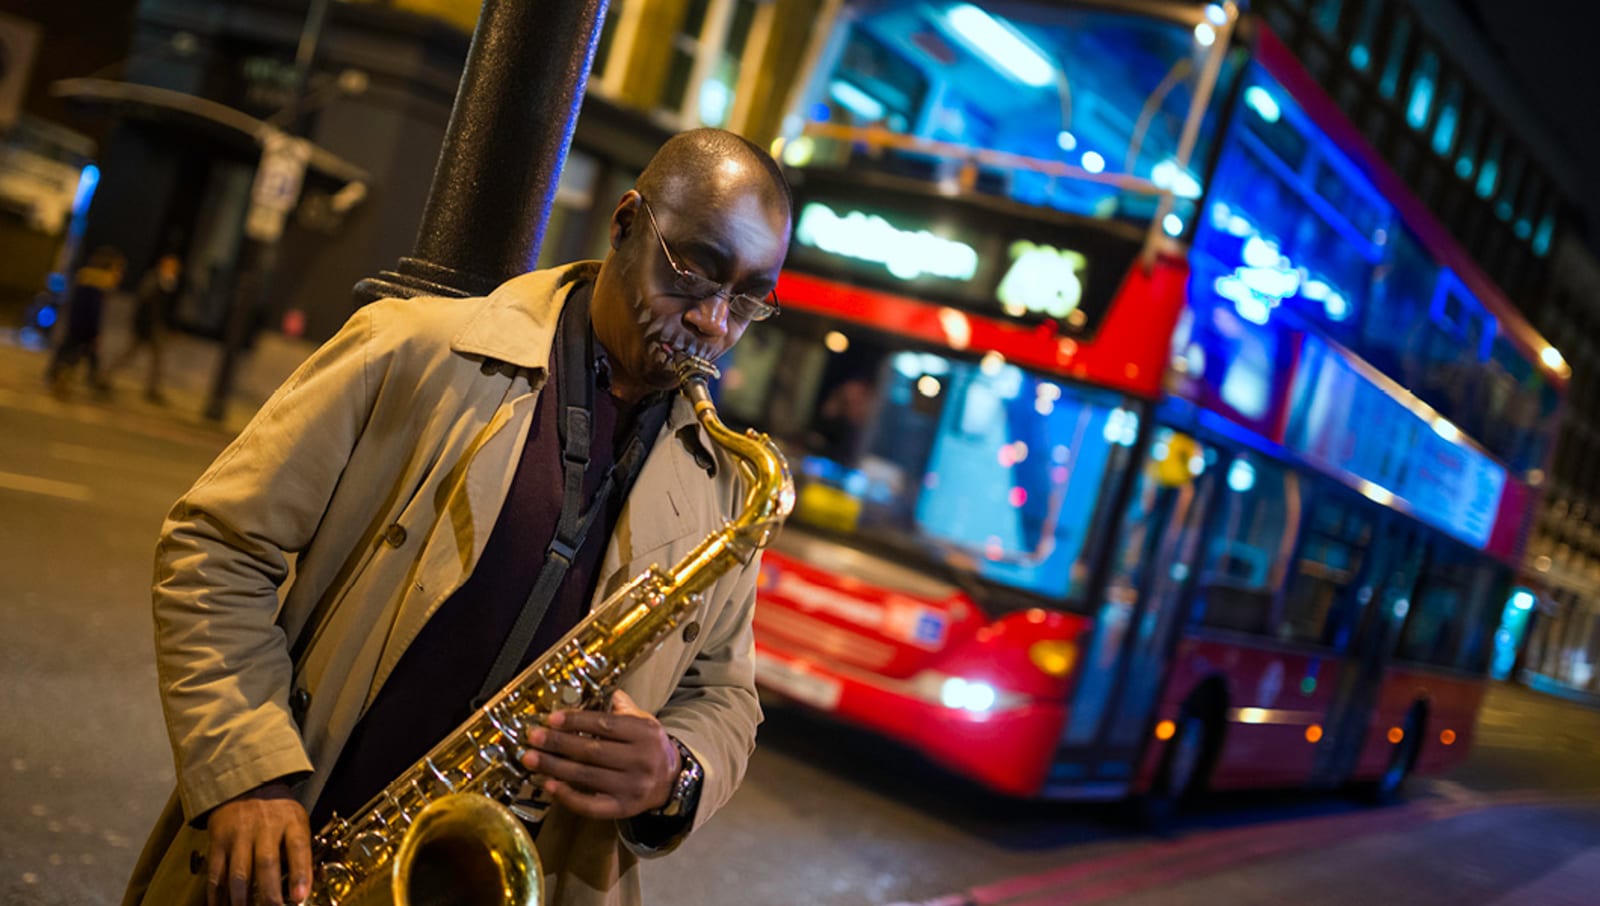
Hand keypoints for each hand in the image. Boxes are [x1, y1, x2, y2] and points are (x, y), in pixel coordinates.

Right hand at [204, 781, 311, 905]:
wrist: (246, 785)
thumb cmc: (278, 811)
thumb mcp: (297, 822)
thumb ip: (301, 853)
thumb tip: (303, 893)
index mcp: (291, 822)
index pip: (298, 847)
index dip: (300, 874)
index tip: (299, 897)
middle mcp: (265, 827)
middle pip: (266, 863)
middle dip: (269, 894)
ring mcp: (239, 834)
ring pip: (239, 873)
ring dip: (242, 900)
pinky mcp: (218, 841)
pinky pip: (216, 873)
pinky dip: (217, 895)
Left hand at [519, 690, 678, 818]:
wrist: (670, 781)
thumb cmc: (649, 746)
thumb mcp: (644, 721)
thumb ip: (622, 708)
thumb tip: (597, 693)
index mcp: (645, 733)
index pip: (605, 725)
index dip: (576, 721)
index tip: (551, 719)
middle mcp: (641, 760)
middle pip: (592, 751)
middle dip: (558, 743)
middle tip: (533, 737)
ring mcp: (631, 787)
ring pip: (586, 776)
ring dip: (554, 767)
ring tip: (530, 759)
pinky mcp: (622, 808)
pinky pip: (590, 804)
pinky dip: (567, 796)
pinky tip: (549, 785)